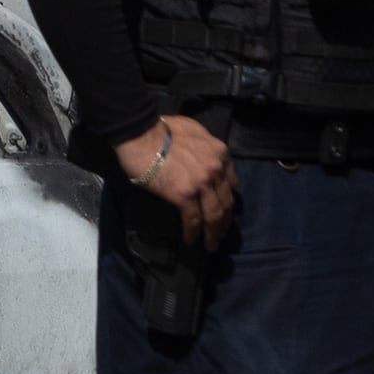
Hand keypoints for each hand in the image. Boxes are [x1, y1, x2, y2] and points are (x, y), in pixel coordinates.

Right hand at [115, 113, 240, 251]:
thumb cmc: (162, 129)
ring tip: (210, 244)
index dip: (228, 199)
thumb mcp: (194, 131)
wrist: (141, 134)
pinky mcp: (184, 195)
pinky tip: (191, 240)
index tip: (224, 210)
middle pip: (226, 202)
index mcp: (220, 154)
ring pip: (214, 215)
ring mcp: (202, 184)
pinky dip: (193, 232)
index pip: (231, 183)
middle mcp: (216, 170)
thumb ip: (205, 147)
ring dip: (213, 233)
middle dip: (224, 222)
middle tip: (220, 235)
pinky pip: (193, 220)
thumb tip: (201, 159)